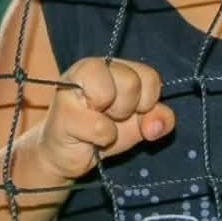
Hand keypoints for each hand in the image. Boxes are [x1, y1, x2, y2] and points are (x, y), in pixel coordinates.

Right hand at [30, 58, 174, 180]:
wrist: (66, 155)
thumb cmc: (101, 132)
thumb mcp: (139, 124)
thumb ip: (159, 119)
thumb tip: (157, 126)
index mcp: (113, 65)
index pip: (149, 76)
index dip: (148, 100)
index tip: (134, 111)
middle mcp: (91, 67)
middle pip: (131, 83)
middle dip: (128, 110)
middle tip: (111, 117)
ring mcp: (72, 86)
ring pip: (110, 95)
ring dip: (112, 122)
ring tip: (97, 123)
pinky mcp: (63, 111)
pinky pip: (100, 128)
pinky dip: (100, 139)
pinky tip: (86, 136)